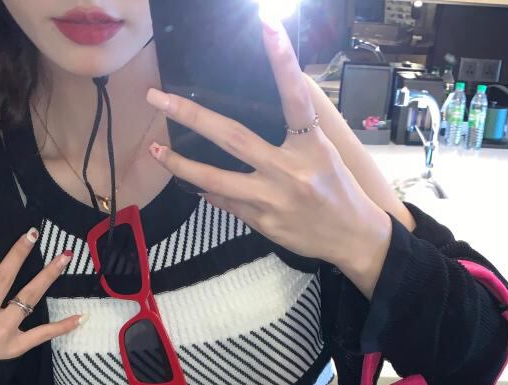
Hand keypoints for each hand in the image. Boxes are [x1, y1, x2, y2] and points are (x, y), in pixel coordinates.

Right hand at [0, 208, 85, 366]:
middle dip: (19, 253)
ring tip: (65, 257)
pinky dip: (62, 327)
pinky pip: (42, 334)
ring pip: (28, 298)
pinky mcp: (17, 345)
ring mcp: (3, 329)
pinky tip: (80, 316)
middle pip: (4, 277)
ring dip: (48, 276)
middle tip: (33, 233)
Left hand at [145, 20, 390, 274]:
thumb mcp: (324, 152)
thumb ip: (295, 131)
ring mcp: (272, 199)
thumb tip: (255, 110)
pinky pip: (225, 202)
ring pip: (215, 179)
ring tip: (155, 151)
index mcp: (310, 145)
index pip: (295, 96)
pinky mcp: (262, 223)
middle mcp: (289, 171)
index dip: (282, 60)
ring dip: (180, 164)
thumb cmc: (339, 189)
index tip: (267, 24)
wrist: (352, 238)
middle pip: (232, 137)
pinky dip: (207, 190)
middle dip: (191, 115)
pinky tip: (192, 181)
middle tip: (158, 97)